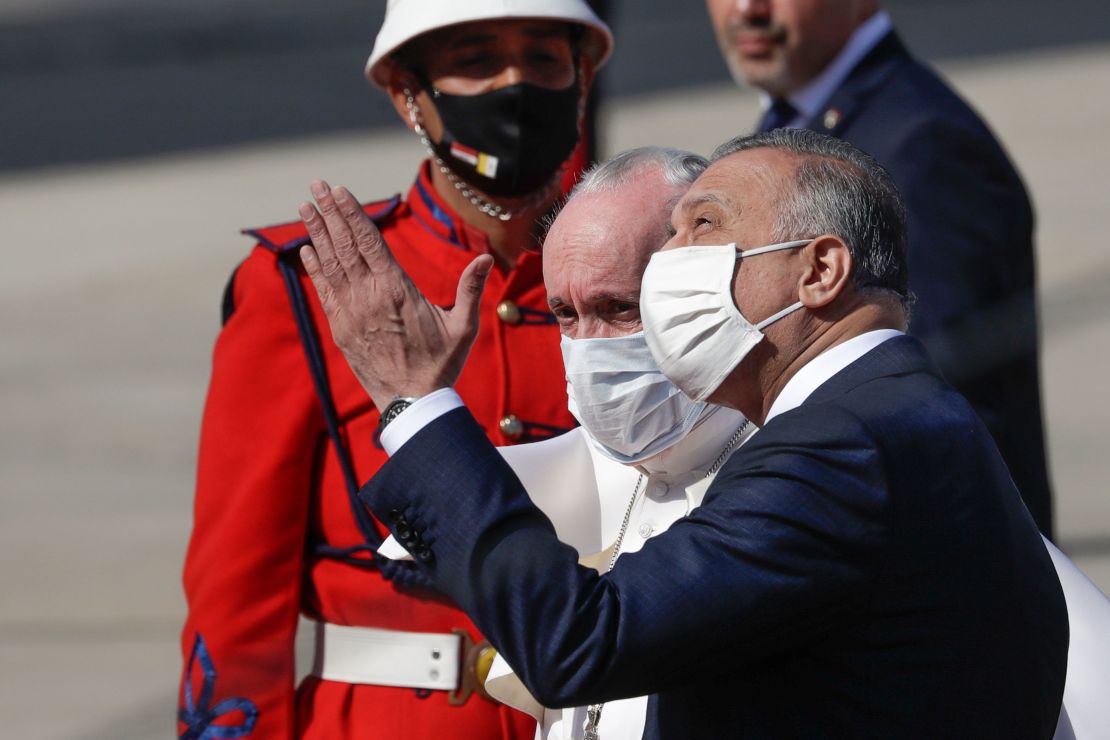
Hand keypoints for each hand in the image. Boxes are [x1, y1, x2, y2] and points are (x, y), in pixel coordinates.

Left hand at [298, 180, 492, 411]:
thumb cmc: (441, 365)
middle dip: (329, 212)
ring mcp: (351, 313)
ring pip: (331, 263)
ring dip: (317, 232)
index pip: (369, 241)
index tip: (339, 191)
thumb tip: (486, 260)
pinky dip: (314, 267)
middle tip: (317, 184)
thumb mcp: (463, 327)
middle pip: (345, 245)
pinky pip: (324, 290)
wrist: (412, 403)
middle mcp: (369, 296)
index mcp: (397, 290)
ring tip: (305, 206)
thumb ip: (470, 289)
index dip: (352, 213)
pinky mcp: (341, 329)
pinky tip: (306, 249)